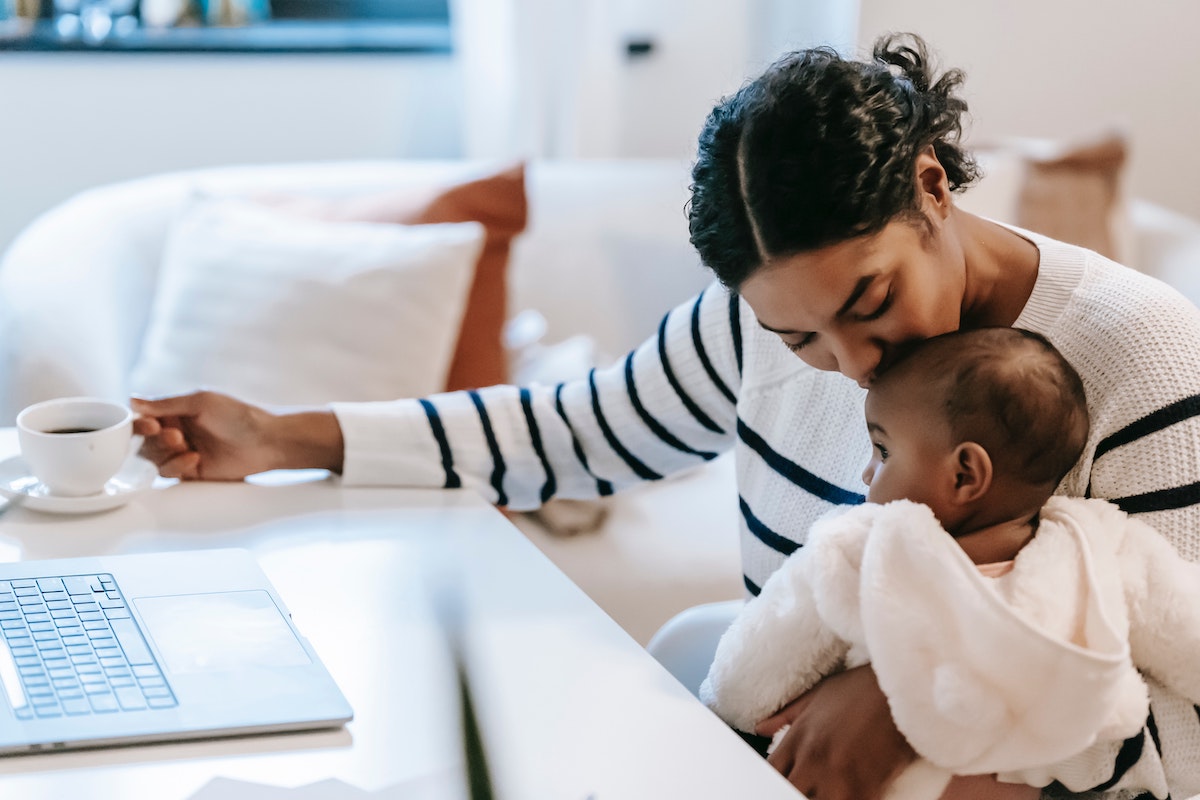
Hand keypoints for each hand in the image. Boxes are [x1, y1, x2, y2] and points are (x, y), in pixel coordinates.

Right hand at [132, 390, 287, 480]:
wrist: (264, 442)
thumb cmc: (237, 416)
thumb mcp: (201, 402)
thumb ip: (165, 404)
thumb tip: (132, 400)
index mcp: (176, 411)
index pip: (144, 417)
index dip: (139, 423)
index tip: (151, 424)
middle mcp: (176, 430)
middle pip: (144, 439)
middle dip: (155, 439)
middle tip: (175, 435)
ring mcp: (182, 451)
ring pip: (153, 457)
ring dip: (164, 452)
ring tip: (184, 444)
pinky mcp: (190, 470)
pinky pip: (168, 472)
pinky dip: (176, 465)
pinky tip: (194, 458)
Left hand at [755, 665, 914, 799]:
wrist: (900, 686)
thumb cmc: (861, 688)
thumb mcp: (818, 695)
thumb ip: (787, 715)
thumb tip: (760, 727)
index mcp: (799, 738)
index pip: (771, 772)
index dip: (775, 781)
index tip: (784, 781)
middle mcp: (813, 759)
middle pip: (789, 791)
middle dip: (795, 791)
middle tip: (808, 787)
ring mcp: (839, 775)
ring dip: (822, 799)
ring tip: (827, 792)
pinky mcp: (867, 786)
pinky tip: (852, 795)